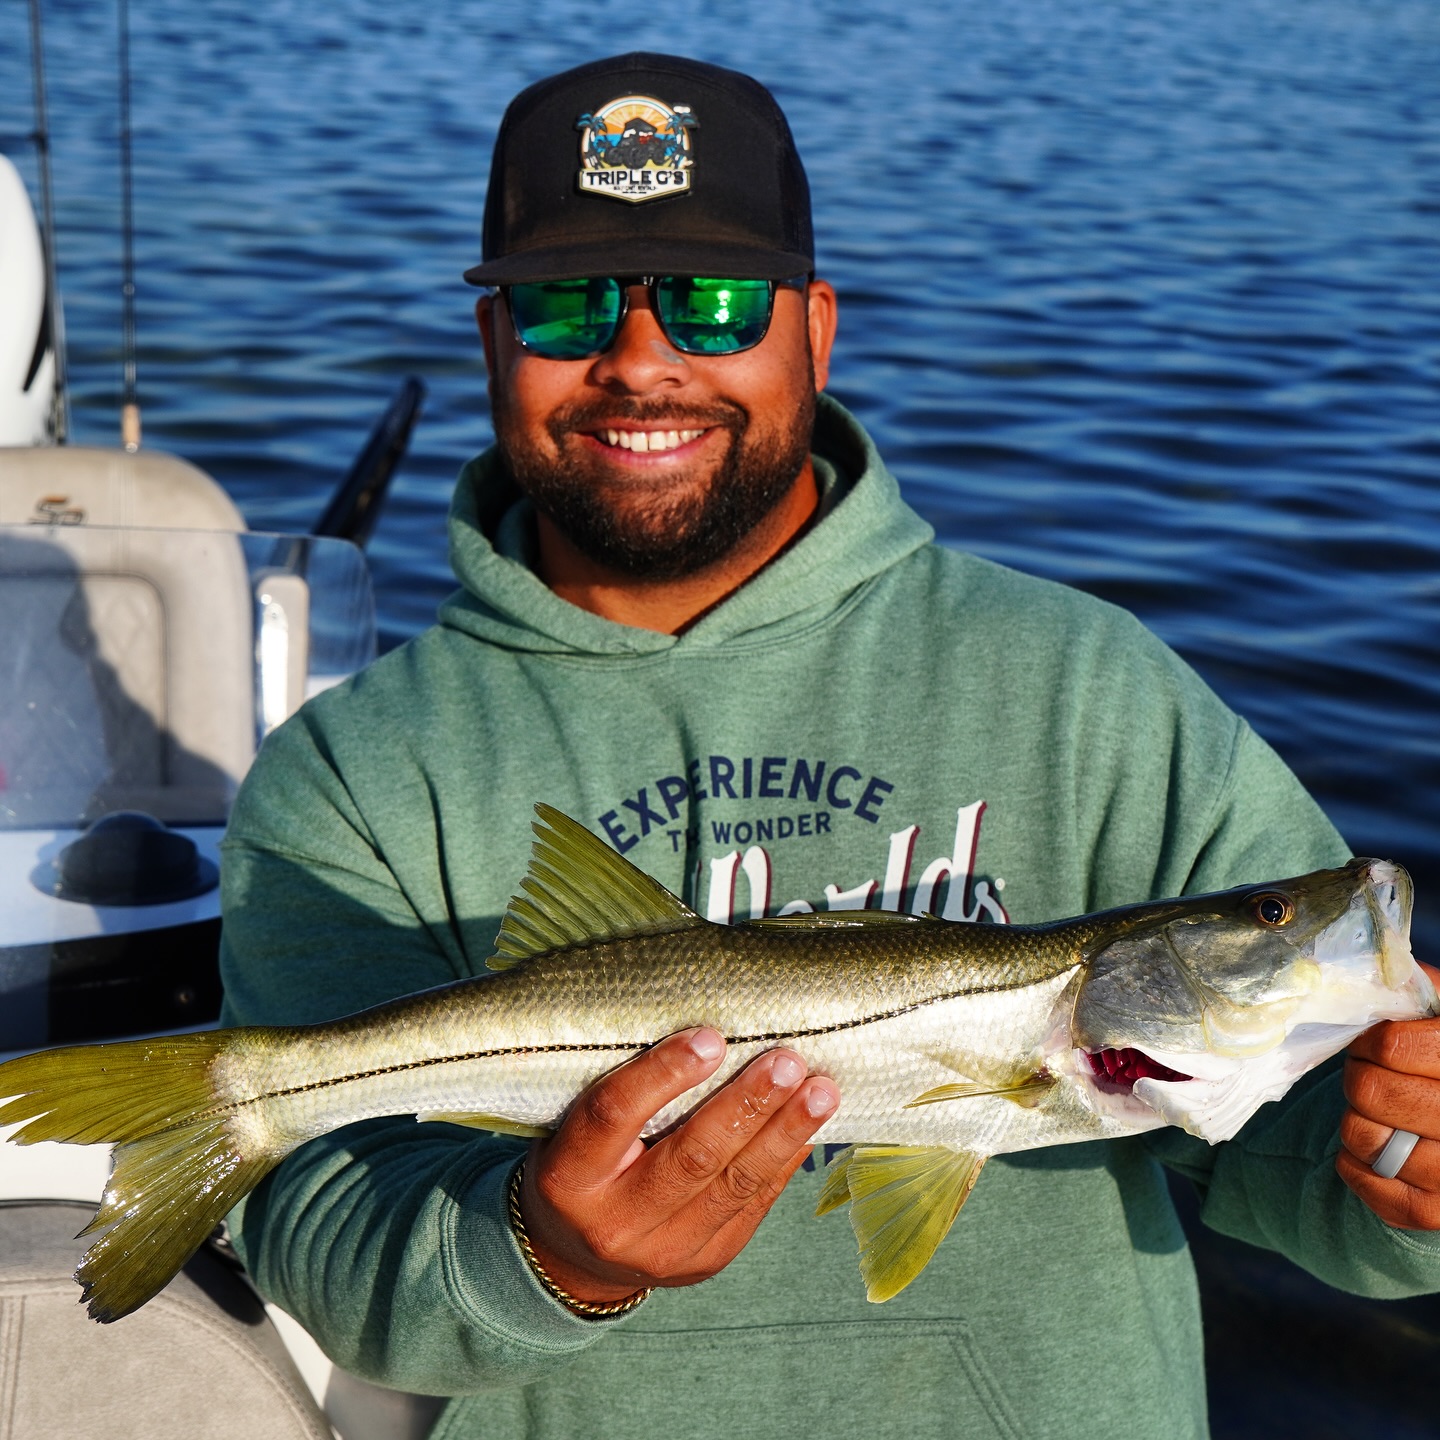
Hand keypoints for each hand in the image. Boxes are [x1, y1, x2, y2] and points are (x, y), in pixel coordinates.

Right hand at [517, 1027, 839, 1303]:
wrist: (576, 1257)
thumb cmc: (581, 1165)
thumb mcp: (574, 1127)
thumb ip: (625, 1090)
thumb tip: (707, 1031)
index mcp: (568, 1177)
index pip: (614, 1115)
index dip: (664, 1074)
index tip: (712, 1037)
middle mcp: (615, 1222)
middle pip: (691, 1156)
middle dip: (747, 1105)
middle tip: (787, 1061)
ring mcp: (665, 1252)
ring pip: (735, 1185)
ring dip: (785, 1132)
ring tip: (821, 1091)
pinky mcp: (706, 1261)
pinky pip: (755, 1205)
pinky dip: (785, 1159)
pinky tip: (810, 1125)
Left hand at [1337, 964, 1439, 1227]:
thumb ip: (1418, 988)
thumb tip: (1381, 967)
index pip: (1392, 1047)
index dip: (1372, 1042)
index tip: (1378, 1044)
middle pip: (1370, 1092)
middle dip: (1359, 1078)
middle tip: (1372, 1076)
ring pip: (1362, 1135)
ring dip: (1356, 1119)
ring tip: (1380, 1112)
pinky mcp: (1436, 1213)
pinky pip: (1362, 1178)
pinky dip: (1353, 1159)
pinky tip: (1378, 1145)